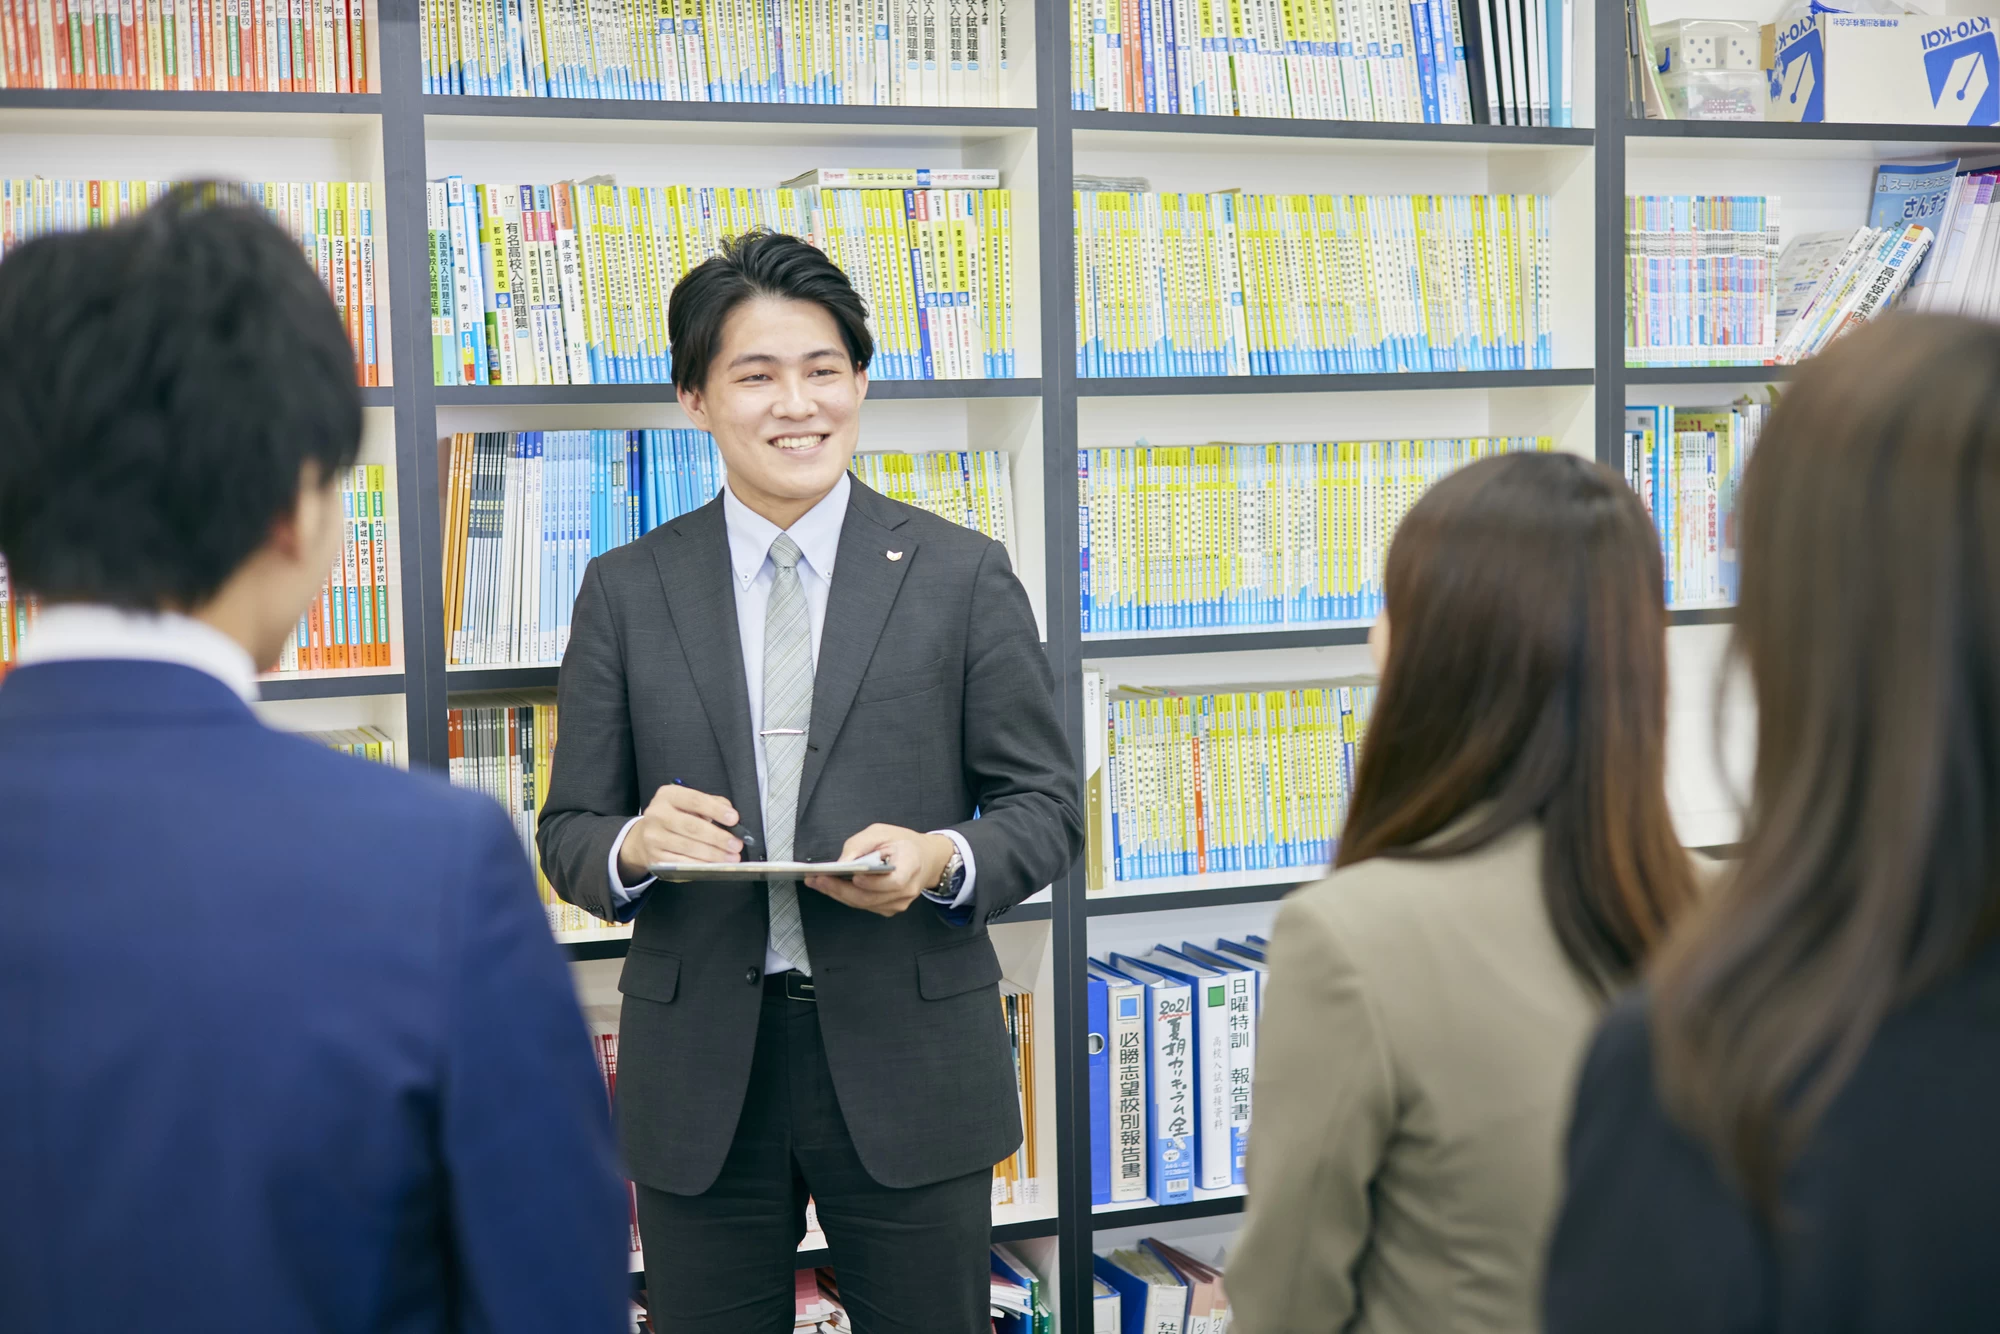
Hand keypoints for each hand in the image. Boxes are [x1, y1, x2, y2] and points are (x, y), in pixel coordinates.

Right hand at [617, 784, 742, 883]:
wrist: (645, 837)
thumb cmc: (675, 818)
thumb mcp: (689, 804)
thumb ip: (711, 804)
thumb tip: (730, 813)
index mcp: (668, 796)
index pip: (695, 800)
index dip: (716, 810)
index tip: (734, 819)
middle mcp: (657, 814)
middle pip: (692, 826)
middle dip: (718, 837)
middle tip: (736, 844)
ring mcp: (653, 837)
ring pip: (688, 847)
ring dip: (714, 854)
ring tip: (731, 857)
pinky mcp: (655, 857)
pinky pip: (682, 862)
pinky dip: (701, 865)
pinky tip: (715, 865)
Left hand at [804, 825, 955, 917]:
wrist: (925, 859)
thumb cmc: (903, 843)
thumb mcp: (882, 832)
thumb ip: (861, 844)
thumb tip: (842, 863)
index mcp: (911, 866)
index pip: (894, 882)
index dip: (873, 883)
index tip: (853, 876)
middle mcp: (907, 890)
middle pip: (871, 897)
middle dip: (841, 889)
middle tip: (817, 880)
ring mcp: (899, 903)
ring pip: (864, 904)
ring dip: (838, 894)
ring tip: (816, 882)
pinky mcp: (889, 908)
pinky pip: (865, 905)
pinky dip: (846, 896)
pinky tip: (830, 887)